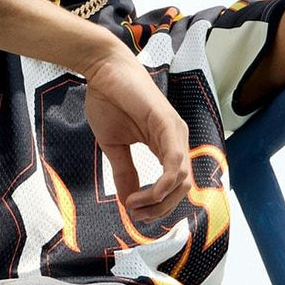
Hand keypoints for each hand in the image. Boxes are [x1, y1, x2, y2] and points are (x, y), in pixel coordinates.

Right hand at [83, 47, 192, 218]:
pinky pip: (175, 163)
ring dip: (159, 201)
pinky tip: (147, 193)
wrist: (102, 70)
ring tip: (134, 205)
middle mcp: (177, 141)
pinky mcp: (168, 124)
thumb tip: (128, 205)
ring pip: (182, 180)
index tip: (133, 212)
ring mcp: (176, 132)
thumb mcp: (115, 147)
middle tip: (135, 214)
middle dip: (160, 209)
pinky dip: (163, 184)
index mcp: (167, 146)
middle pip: (182, 189)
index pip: (174, 187)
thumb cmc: (109, 101)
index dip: (158, 206)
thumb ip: (125, 174)